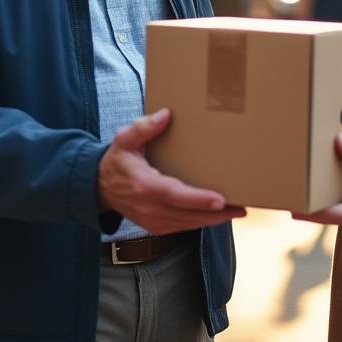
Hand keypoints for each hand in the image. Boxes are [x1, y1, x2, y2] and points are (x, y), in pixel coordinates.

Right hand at [98, 109, 245, 234]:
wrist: (99, 188)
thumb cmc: (117, 161)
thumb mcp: (125, 139)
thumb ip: (144, 127)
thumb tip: (166, 115)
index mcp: (144, 186)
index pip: (175, 195)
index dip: (199, 199)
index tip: (220, 199)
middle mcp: (150, 208)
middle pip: (188, 215)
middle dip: (216, 214)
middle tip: (241, 208)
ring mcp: (153, 221)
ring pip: (189, 224)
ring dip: (213, 220)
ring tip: (237, 211)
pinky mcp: (157, 227)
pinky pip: (183, 227)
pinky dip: (201, 222)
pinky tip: (218, 215)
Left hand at [292, 134, 341, 229]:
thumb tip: (337, 141)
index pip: (333, 215)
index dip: (312, 214)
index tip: (294, 210)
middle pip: (327, 220)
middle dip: (307, 213)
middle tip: (286, 201)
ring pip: (332, 220)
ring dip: (315, 212)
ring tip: (295, 200)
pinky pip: (338, 217)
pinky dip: (325, 210)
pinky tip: (313, 199)